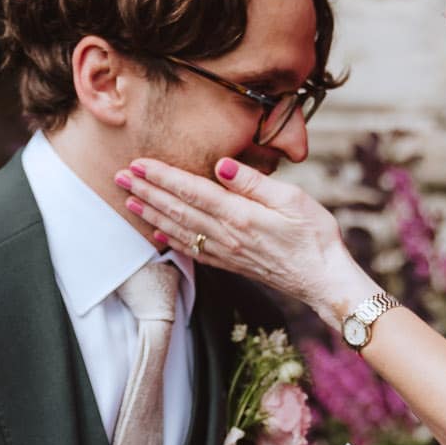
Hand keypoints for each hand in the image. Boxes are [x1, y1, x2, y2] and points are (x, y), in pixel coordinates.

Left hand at [115, 157, 375, 322]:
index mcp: (241, 216)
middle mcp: (227, 236)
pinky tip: (156, 233)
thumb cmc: (316, 236)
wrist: (325, 281)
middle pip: (178, 210)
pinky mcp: (230, 264)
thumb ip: (255, 183)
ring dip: (152, 214)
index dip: (163, 177)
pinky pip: (192, 251)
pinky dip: (170, 240)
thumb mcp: (294, 200)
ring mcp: (226, 253)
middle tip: (120, 177)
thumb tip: (222, 166)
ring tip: (129, 200)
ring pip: (180, 230)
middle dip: (147, 192)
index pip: (193, 191)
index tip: (140, 163)